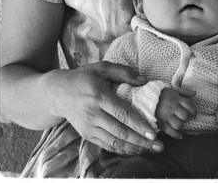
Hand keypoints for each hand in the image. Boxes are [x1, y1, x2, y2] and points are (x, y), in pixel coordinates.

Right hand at [46, 61, 163, 154]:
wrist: (58, 92)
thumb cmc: (83, 78)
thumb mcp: (101, 68)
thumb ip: (123, 72)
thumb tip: (143, 80)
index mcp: (99, 96)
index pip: (122, 114)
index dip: (139, 125)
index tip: (153, 132)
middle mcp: (93, 114)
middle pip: (121, 132)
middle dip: (141, 141)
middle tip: (159, 145)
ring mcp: (89, 127)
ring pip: (114, 142)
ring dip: (134, 148)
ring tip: (151, 149)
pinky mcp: (87, 135)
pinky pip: (107, 145)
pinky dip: (122, 149)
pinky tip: (135, 149)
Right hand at [156, 87, 196, 138]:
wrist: (147, 98)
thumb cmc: (162, 94)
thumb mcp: (174, 90)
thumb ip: (184, 92)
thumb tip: (194, 93)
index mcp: (176, 98)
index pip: (189, 106)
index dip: (193, 111)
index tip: (193, 114)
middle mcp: (172, 107)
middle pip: (184, 116)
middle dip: (186, 118)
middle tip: (184, 118)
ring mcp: (166, 116)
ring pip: (178, 125)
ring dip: (181, 126)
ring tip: (180, 124)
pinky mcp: (161, 123)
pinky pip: (170, 131)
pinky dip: (176, 135)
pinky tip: (180, 135)